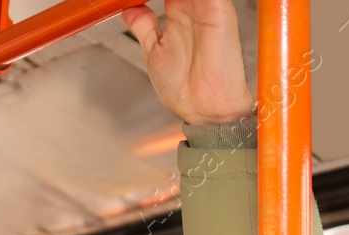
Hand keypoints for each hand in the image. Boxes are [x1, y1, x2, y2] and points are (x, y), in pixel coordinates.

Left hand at [122, 0, 254, 126]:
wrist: (205, 110)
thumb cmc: (185, 88)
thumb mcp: (155, 52)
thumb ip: (145, 27)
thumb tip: (129, 9)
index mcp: (179, 12)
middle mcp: (194, 5)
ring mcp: (207, 5)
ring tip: (159, 0)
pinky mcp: (219, 10)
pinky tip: (173, 1)